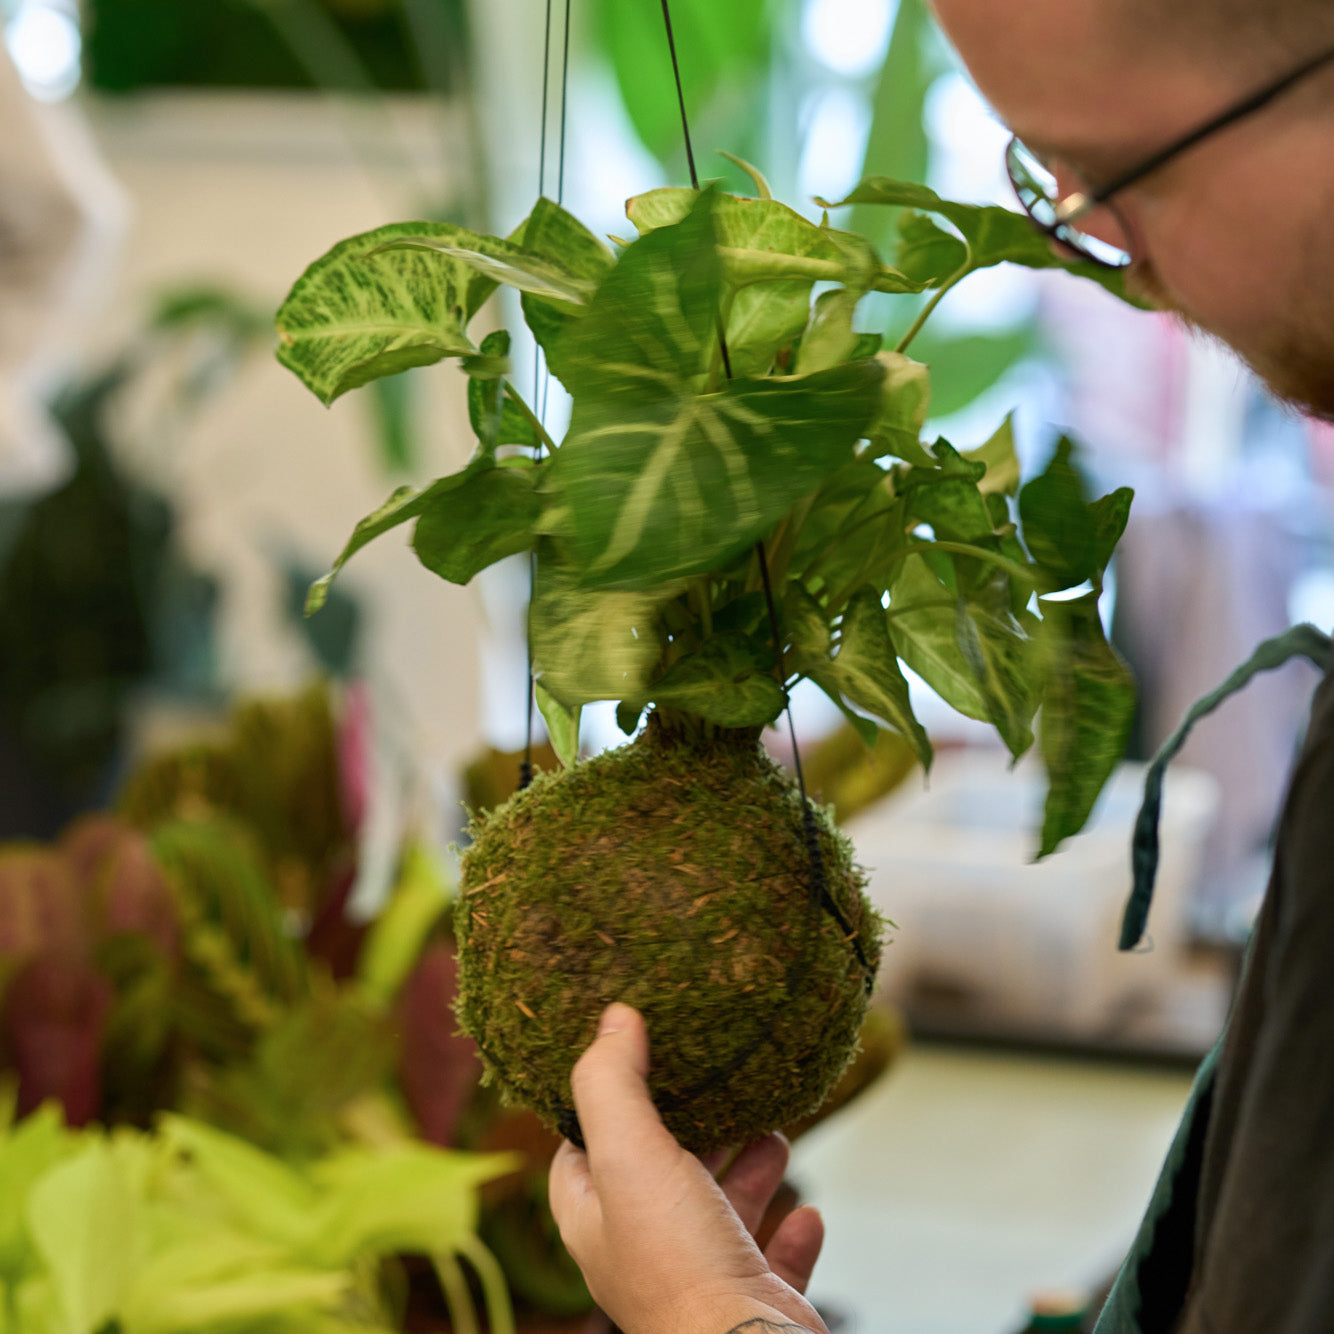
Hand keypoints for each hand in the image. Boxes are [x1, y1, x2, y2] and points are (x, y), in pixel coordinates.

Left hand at [548, 1003, 828, 1333]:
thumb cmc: (679, 1264)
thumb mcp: (630, 1155)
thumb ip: (615, 1084)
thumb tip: (613, 1018)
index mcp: (597, 1221)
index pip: (582, 1151)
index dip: (600, 1103)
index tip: (629, 1057)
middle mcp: (643, 1251)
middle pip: (659, 1174)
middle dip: (690, 1129)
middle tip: (714, 1083)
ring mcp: (699, 1277)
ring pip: (719, 1210)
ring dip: (747, 1170)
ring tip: (771, 1128)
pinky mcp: (754, 1296)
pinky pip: (772, 1255)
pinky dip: (790, 1227)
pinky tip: (807, 1209)